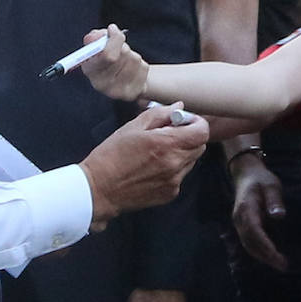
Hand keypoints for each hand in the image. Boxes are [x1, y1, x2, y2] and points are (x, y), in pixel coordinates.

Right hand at [78, 25, 149, 101]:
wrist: (122, 80)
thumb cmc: (107, 59)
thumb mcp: (97, 46)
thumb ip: (97, 37)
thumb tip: (107, 31)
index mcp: (90, 71)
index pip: (107, 55)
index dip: (114, 40)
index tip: (113, 29)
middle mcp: (103, 84)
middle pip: (122, 55)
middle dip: (123, 45)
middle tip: (121, 45)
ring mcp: (120, 91)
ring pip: (134, 59)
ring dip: (132, 54)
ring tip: (125, 60)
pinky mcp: (135, 91)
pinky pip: (144, 67)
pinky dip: (140, 63)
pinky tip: (133, 69)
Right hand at [80, 103, 208, 231]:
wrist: (98, 190)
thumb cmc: (111, 155)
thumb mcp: (132, 127)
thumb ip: (159, 114)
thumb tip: (179, 107)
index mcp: (167, 144)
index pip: (202, 132)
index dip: (196, 123)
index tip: (183, 121)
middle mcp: (175, 164)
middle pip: (199, 146)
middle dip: (189, 137)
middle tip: (169, 134)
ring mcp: (174, 181)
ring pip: (190, 161)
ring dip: (181, 153)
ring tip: (157, 152)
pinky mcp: (169, 194)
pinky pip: (180, 176)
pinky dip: (173, 169)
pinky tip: (152, 168)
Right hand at [229, 155, 288, 269]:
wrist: (246, 174)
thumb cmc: (262, 179)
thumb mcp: (272, 185)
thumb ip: (275, 200)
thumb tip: (279, 216)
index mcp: (246, 208)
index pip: (253, 231)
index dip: (264, 244)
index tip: (277, 255)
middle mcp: (239, 218)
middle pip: (250, 242)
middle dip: (265, 256)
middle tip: (283, 266)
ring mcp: (239, 223)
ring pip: (248, 245)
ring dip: (262, 256)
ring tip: (280, 264)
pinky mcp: (242, 225)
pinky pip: (249, 242)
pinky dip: (259, 251)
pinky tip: (271, 256)